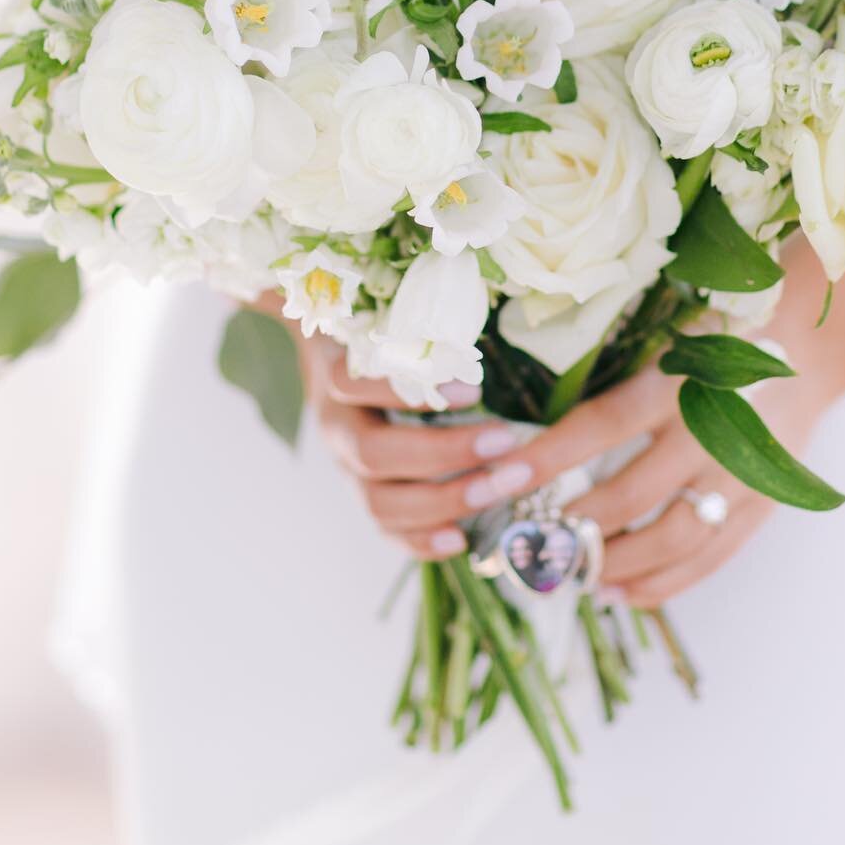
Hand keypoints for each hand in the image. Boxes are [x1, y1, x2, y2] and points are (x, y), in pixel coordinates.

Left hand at [304, 247, 844, 602]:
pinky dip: (665, 582)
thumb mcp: (666, 339)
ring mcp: (744, 472)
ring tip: (572, 578)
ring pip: (673, 537)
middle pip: (633, 494)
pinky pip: (711, 556)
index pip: (600, 427)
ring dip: (617, 565)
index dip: (547, 457)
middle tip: (528, 544)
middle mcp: (712, 428)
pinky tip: (623, 592)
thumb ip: (614, 381)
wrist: (814, 342)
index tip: (497, 478)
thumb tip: (533, 423)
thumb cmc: (721, 333)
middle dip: (574, 526)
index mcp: (679, 379)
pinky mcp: (764, 502)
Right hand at [310, 342, 679, 562]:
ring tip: (500, 490)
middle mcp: (338, 429)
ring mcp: (349, 471)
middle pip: (375, 454)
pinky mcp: (368, 497)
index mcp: (340, 377)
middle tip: (506, 444)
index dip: (407, 390)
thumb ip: (428, 324)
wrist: (338, 368)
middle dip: (446, 454)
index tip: (472, 389)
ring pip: (381, 502)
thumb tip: (499, 302)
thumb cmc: (385, 338)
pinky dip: (422, 542)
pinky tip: (462, 542)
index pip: (353, 384)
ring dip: (445, 501)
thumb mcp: (393, 320)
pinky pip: (387, 532)